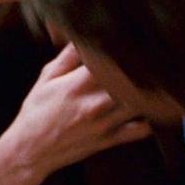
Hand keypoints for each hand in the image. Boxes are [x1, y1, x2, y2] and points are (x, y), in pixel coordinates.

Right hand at [0, 44, 151, 180]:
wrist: (30, 150)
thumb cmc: (36, 112)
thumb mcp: (47, 78)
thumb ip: (68, 56)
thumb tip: (83, 34)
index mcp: (79, 83)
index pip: (112, 60)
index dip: (124, 49)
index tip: (131, 43)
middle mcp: (96, 102)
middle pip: (132, 81)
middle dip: (142, 69)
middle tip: (150, 59)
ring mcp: (105, 123)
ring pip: (141, 103)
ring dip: (149, 92)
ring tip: (153, 81)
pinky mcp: (110, 139)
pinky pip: (140, 131)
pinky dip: (149, 120)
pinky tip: (149, 110)